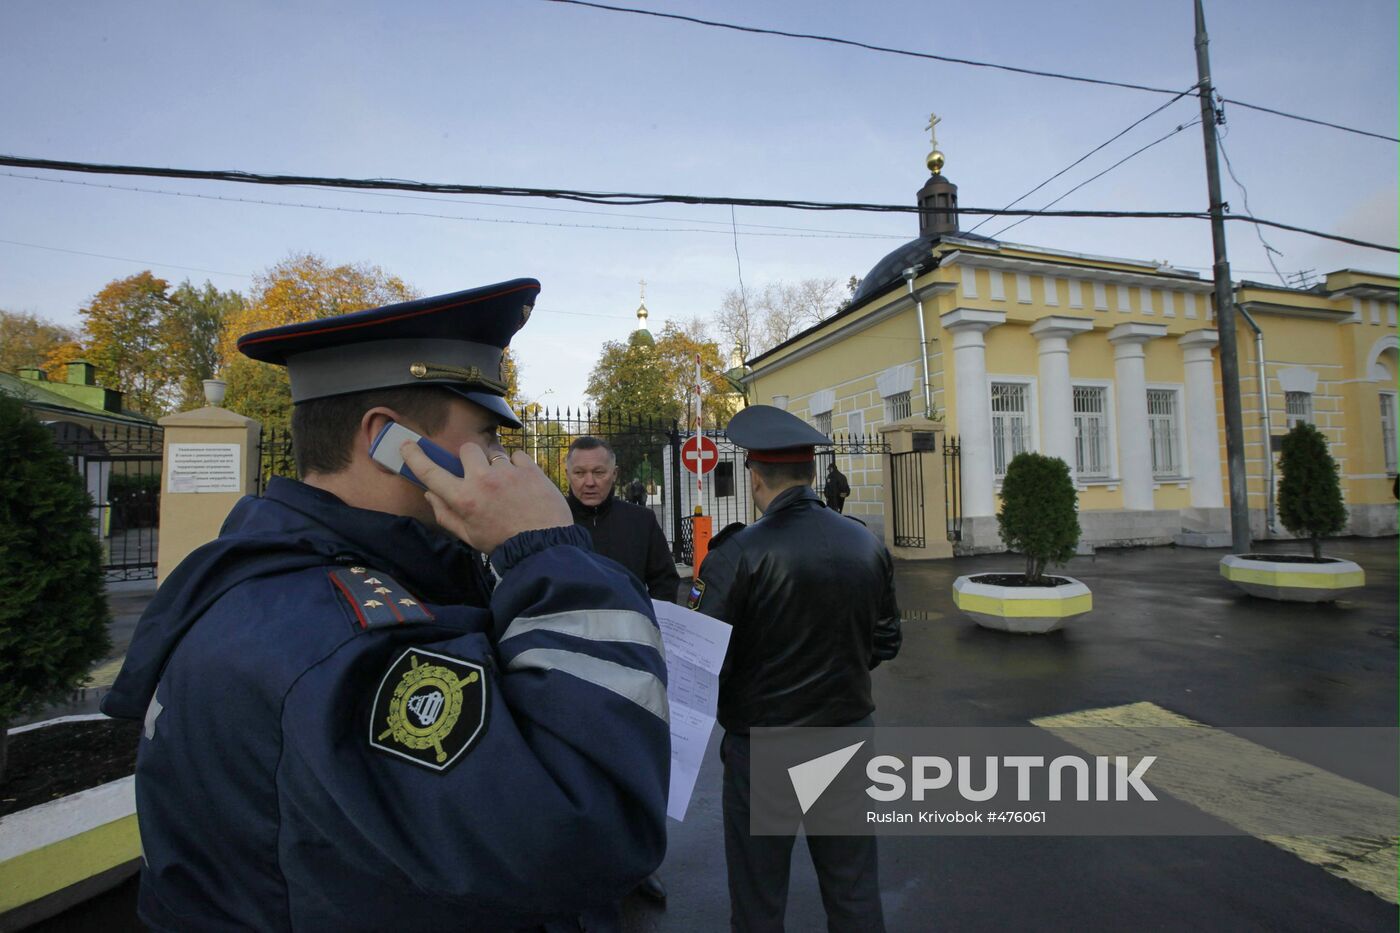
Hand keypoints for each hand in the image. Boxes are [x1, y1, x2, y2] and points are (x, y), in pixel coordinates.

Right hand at [400, 441, 571, 553]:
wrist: (544, 546)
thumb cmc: (503, 543)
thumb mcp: (468, 536)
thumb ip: (446, 514)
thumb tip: (430, 493)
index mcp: (464, 499)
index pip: (431, 473)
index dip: (415, 457)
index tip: (407, 446)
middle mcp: (483, 481)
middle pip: (467, 449)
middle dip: (470, 458)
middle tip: (479, 473)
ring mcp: (508, 473)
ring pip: (494, 453)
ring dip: (497, 466)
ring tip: (507, 487)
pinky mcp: (530, 469)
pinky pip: (517, 456)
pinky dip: (518, 466)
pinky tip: (522, 483)